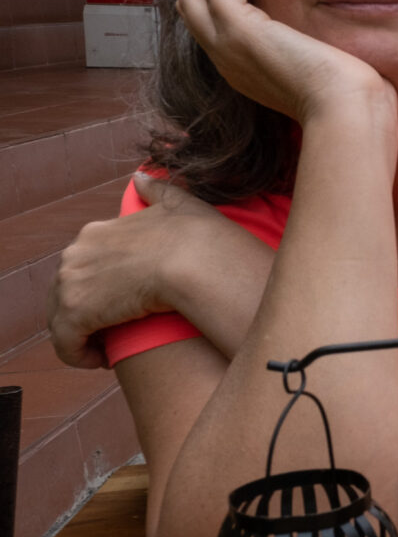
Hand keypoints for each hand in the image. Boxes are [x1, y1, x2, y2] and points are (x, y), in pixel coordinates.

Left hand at [48, 173, 228, 367]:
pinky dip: (80, 355)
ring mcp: (72, 284)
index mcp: (96, 233)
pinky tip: (103, 361)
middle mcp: (75, 255)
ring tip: (109, 348)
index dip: (101, 287)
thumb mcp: (177, 202)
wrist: (194, 259)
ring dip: (83, 336)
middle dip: (87, 313)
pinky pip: (67, 344)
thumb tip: (141, 176)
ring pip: (63, 320)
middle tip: (115, 329)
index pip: (83, 266)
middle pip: (66, 293)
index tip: (123, 302)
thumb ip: (156, 190)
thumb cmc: (195, 235)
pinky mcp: (76, 314)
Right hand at [176, 0, 387, 123]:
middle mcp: (226, 61)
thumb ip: (301, 49)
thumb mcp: (312, 66)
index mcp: (242, 70)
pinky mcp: (239, 31)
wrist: (346, 106)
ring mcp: (227, 47)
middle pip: (191, 7)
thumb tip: (313, 34)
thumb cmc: (343, 91)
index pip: (210, 25)